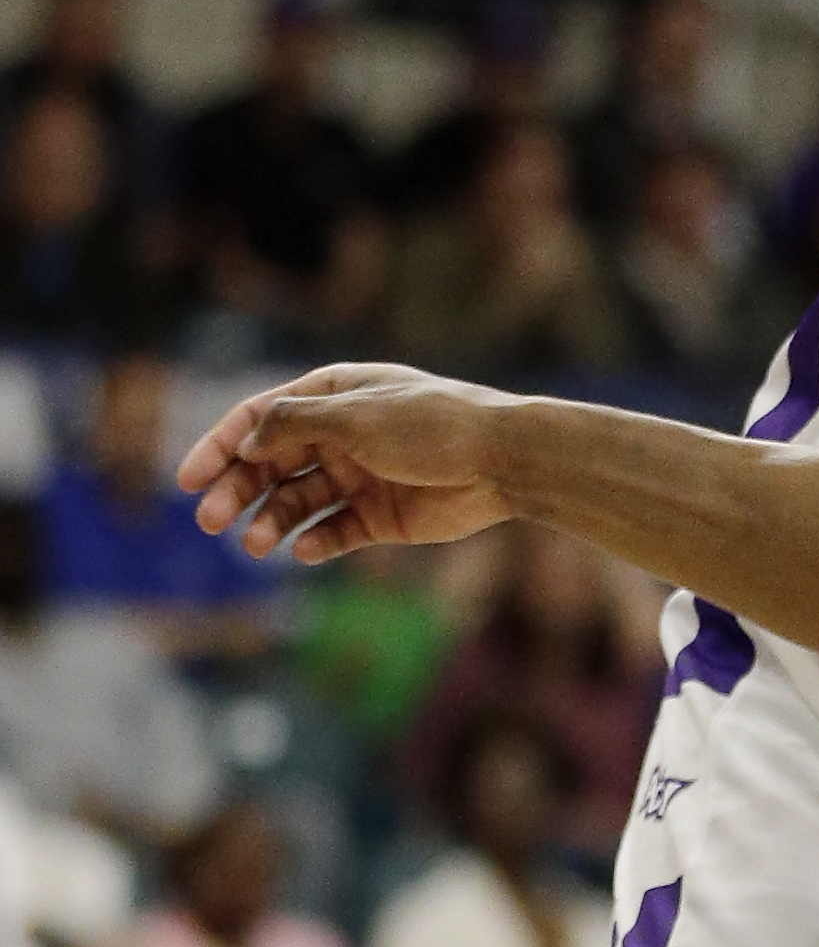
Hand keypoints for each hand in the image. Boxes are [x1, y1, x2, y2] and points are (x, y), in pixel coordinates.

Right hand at [177, 363, 522, 563]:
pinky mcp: (380, 517)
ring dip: (271, 522)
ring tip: (257, 545)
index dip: (220, 447)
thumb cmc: (432, 424)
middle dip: (238, 491)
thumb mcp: (355, 416)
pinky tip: (302, 551)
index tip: (188, 480)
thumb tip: (245, 440)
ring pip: (298, 503)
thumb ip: (295, 425)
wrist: (502, 461)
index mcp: (335, 395)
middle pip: (272, 465)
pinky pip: (334, 532)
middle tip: (209, 520)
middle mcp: (342, 435)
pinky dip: (314, 543)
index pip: (261, 418)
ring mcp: (360, 476)